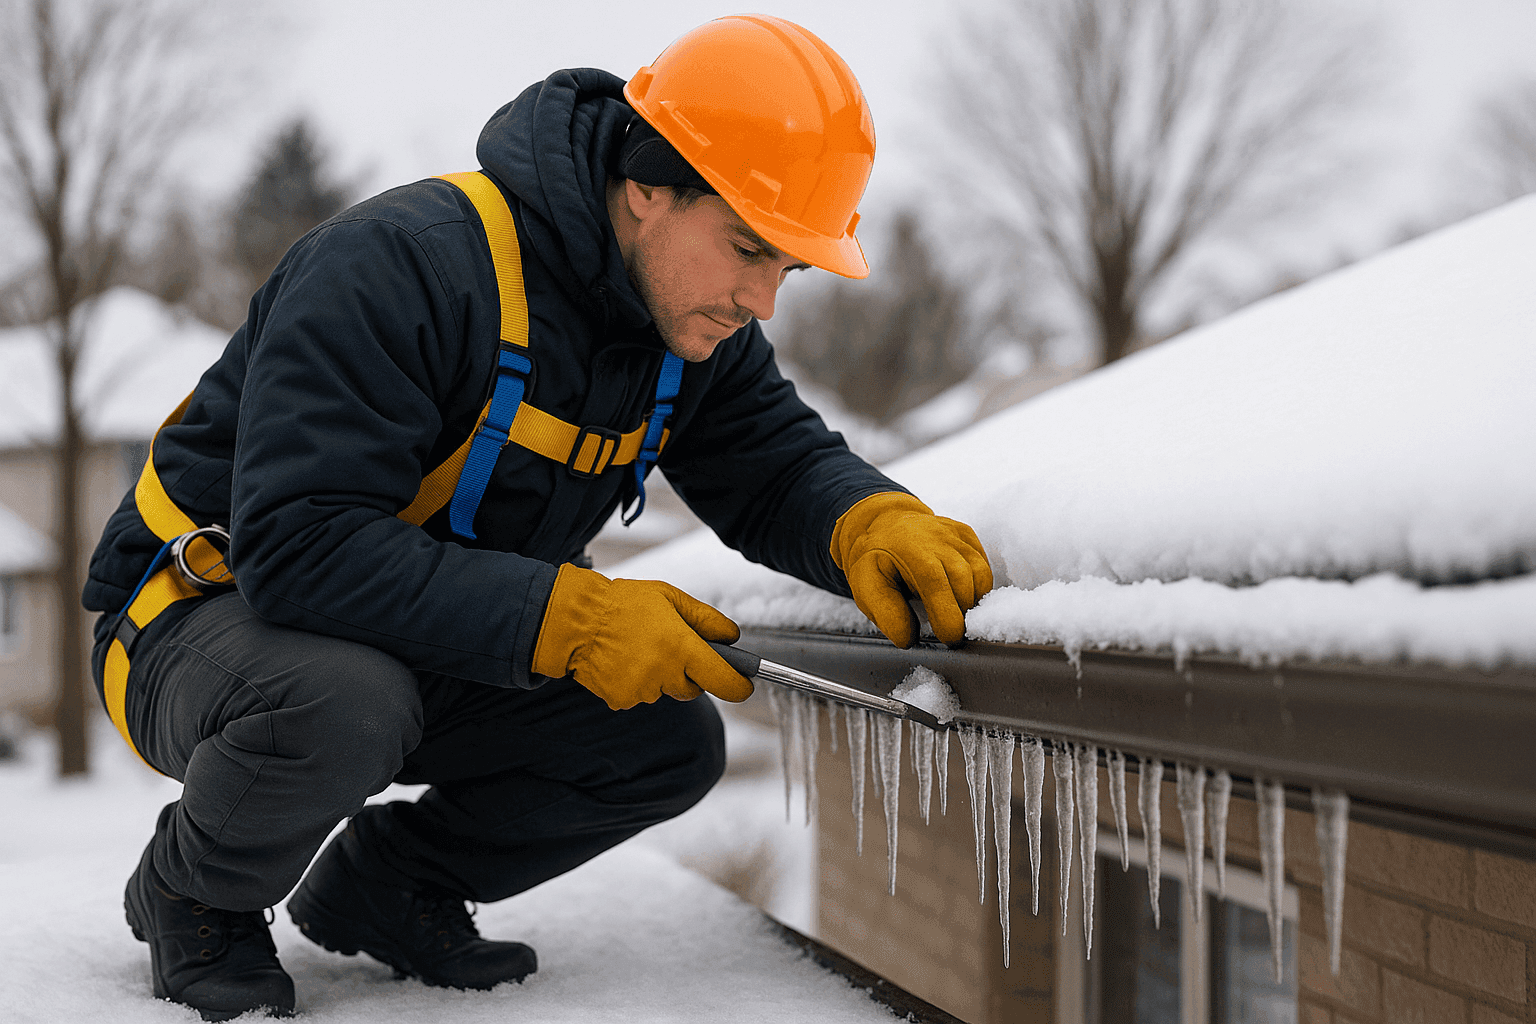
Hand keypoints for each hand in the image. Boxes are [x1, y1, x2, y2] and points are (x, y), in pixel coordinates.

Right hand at [531, 564, 752, 709]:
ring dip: (660, 675)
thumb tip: (732, 636)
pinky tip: (623, 660)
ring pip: (665, 690)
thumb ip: (705, 619)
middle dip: (688, 671)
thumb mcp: (669, 597)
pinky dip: (637, 681)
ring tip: (638, 647)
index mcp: (681, 647)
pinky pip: (641, 695)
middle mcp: (664, 674)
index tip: (745, 685)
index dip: (739, 685)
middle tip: (669, 644)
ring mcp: (642, 690)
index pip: (723, 680)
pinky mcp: (622, 700)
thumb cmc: (623, 603)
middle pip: (693, 687)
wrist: (574, 621)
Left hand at [831, 491, 992, 647]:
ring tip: (953, 612)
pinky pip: (983, 565)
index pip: (936, 582)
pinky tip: (958, 594)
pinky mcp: (967, 534)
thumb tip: (908, 639)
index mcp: (910, 549)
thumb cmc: (876, 560)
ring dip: (971, 600)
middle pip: (964, 579)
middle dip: (961, 612)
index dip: (947, 614)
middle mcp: (936, 536)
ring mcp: (954, 533)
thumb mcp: (866, 586)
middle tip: (950, 631)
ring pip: (980, 573)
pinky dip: (977, 586)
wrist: (884, 525)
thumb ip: (885, 614)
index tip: (949, 638)